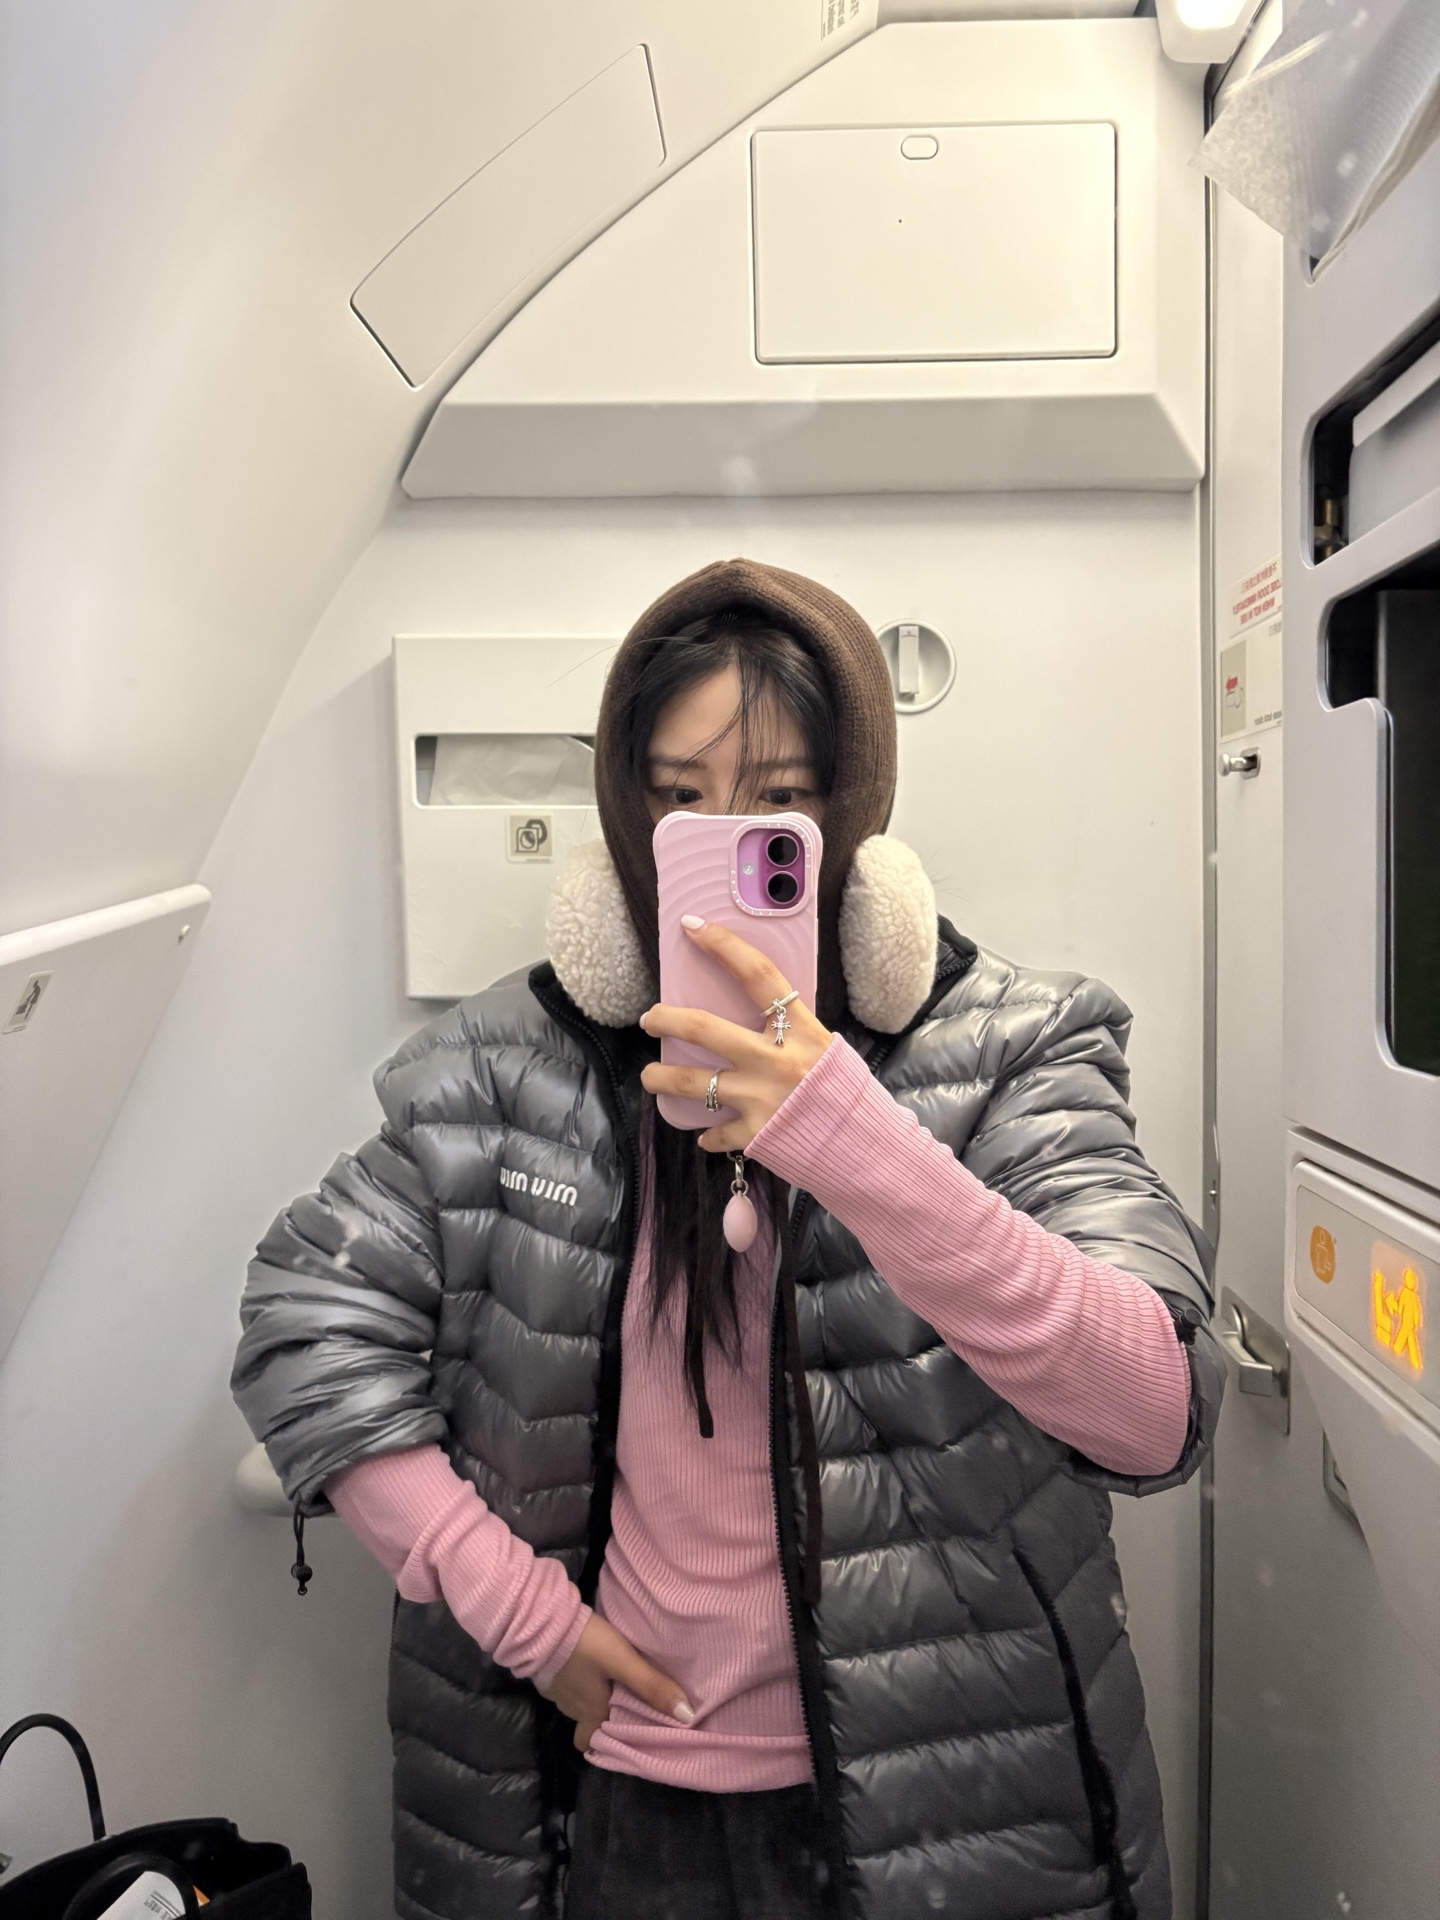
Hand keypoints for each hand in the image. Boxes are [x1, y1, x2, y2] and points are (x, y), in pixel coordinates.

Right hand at [538, 1615, 693, 1752]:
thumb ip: (652, 1686)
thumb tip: (687, 1717)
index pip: (589, 1742)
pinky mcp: (545, 1670)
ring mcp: (555, 1689)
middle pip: (586, 1720)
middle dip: (602, 1715)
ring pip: (576, 1701)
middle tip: (624, 1701)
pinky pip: (564, 1682)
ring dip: (590, 1694)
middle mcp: (571, 1707)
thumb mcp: (623, 1662)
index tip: (621, 1734)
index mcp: (590, 1711)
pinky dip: (576, 1677)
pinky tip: (587, 1662)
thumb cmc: (585, 1647)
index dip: (602, 1742)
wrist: (540, 1623)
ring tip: (610, 1678)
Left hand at [638, 918, 830, 1151]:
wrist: (868, 1147)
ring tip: (650, 1076)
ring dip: (661, 1078)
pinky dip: (709, 1134)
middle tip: (649, 1018)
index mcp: (799, 1029)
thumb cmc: (847, 1092)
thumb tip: (756, 1015)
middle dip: (666, 1019)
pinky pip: (714, 1132)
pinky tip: (706, 1134)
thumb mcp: (824, 1047)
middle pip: (703, 1028)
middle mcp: (775, 1059)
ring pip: (691, 1082)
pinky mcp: (754, 1133)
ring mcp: (761, 1097)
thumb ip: (789, 1032)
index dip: (722, 945)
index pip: (757, 974)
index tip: (692, 926)